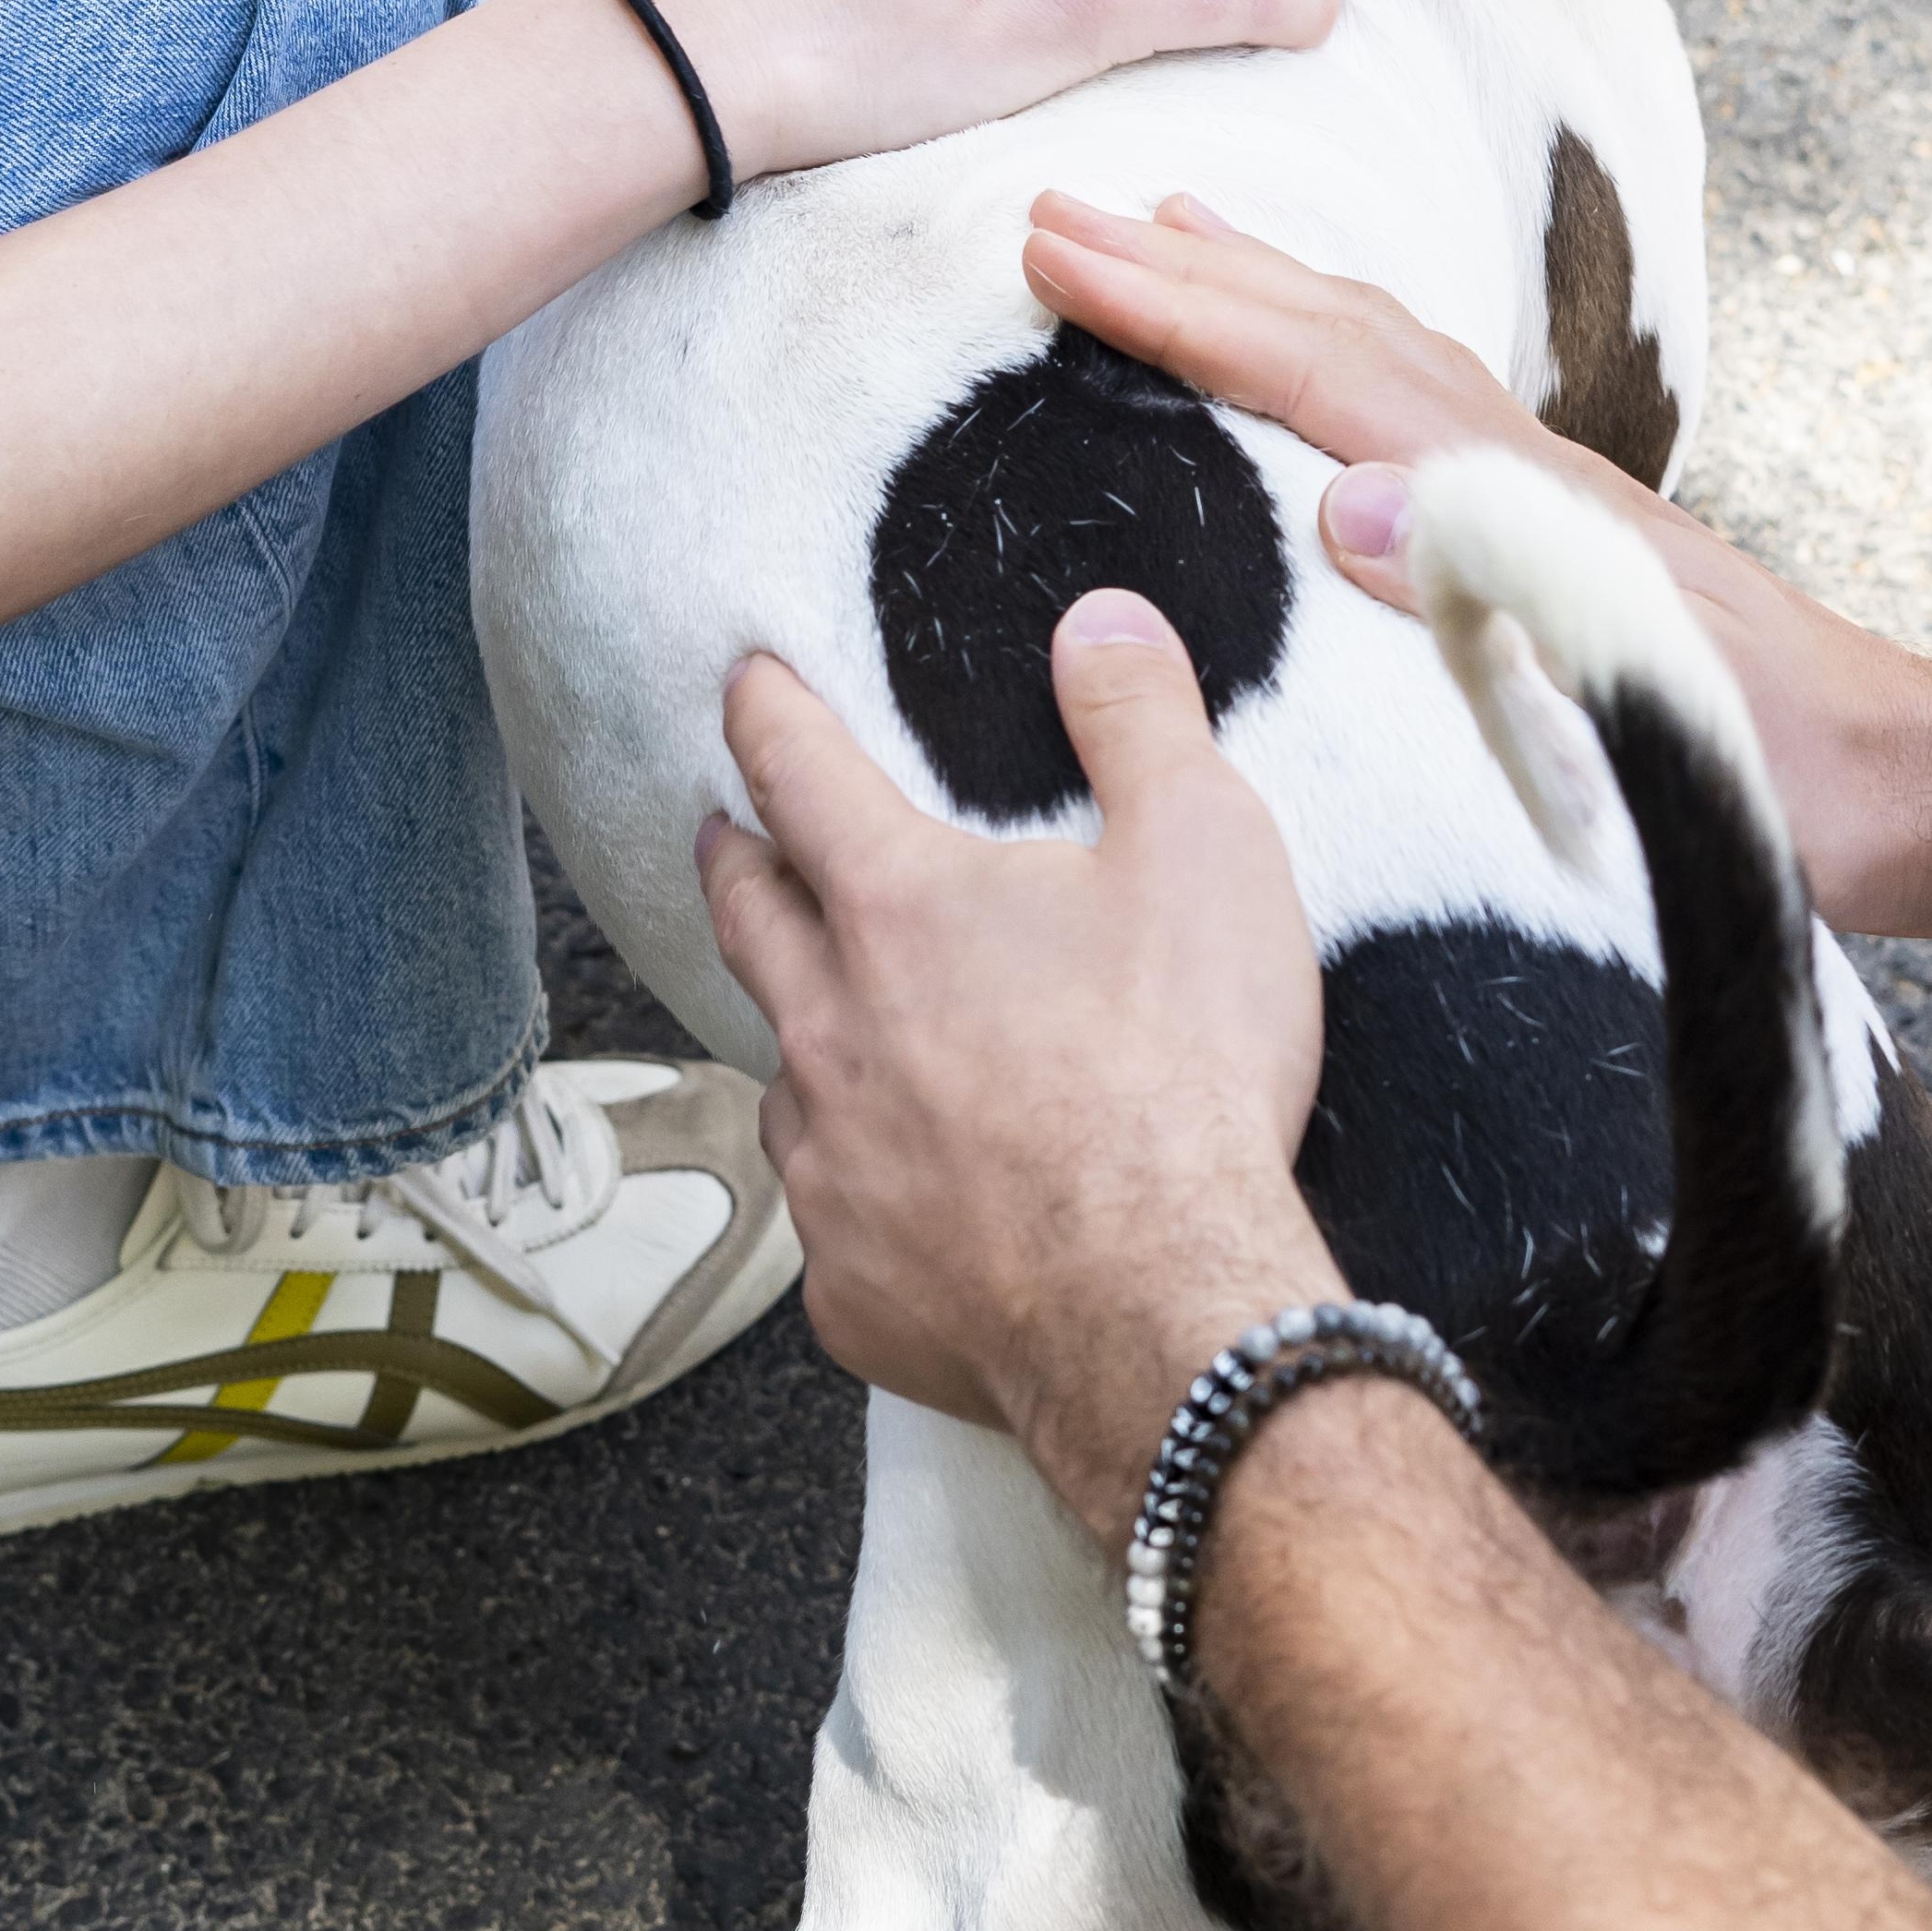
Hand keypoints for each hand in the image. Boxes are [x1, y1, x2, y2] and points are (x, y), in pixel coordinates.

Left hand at [696, 590, 1341, 1537]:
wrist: (1165, 1309)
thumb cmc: (1185, 1072)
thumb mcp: (1203, 848)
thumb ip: (1142, 720)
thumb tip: (1098, 621)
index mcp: (900, 908)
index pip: (801, 776)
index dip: (768, 715)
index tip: (743, 684)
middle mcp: (832, 1029)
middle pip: (749, 919)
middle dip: (735, 861)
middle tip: (727, 834)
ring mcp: (829, 1169)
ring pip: (783, 1076)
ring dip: (796, 1033)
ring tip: (824, 1024)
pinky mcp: (850, 1288)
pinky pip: (833, 1221)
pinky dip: (859, 1188)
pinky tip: (905, 1196)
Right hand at [1023, 192, 1931, 940]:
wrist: (1906, 790)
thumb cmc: (1779, 777)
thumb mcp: (1646, 710)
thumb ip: (1509, 605)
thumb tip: (1344, 508)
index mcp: (1521, 502)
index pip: (1322, 377)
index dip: (1189, 314)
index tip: (1069, 254)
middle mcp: (1521, 471)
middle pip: (1335, 331)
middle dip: (1191, 269)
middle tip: (1055, 212)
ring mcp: (1536, 493)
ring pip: (1370, 348)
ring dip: (1258, 287)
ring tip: (1164, 228)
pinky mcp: (1546, 531)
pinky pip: (1401, 403)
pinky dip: (1326, 352)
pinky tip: (1303, 365)